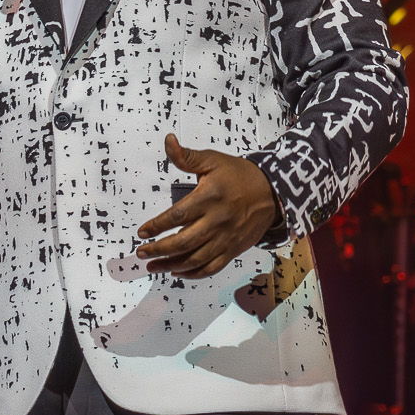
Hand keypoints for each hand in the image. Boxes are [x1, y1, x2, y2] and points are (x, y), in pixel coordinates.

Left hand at [136, 134, 281, 277]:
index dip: (157, 226)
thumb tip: (168, 141)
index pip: (177, 216)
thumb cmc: (239, 175)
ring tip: (153, 266)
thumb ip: (186, 156)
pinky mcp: (234, 249)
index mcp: (209, 198)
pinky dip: (193, 274)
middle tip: (141, 253)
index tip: (142, 232)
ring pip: (196, 259)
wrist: (273, 191)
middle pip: (183, 242)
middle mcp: (217, 220)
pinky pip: (212, 267)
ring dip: (171, 265)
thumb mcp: (212, 160)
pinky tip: (177, 272)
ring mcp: (226, 237)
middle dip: (159, 250)